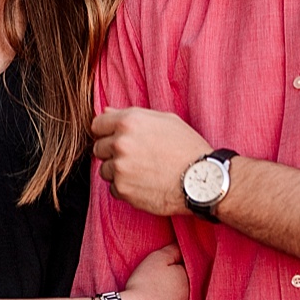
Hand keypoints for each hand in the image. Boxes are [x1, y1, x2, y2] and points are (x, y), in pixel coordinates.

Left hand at [93, 108, 210, 217]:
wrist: (202, 180)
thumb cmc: (187, 148)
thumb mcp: (165, 120)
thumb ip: (131, 115)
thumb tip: (105, 111)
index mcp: (129, 122)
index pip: (97, 125)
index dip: (105, 132)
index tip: (115, 139)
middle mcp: (120, 143)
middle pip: (98, 148)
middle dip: (111, 153)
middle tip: (135, 158)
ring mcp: (120, 167)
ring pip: (104, 170)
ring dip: (118, 172)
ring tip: (142, 172)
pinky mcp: (123, 189)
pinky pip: (113, 188)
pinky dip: (125, 188)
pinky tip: (145, 184)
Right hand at [120, 244, 188, 299]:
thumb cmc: (144, 287)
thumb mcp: (157, 259)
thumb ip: (174, 250)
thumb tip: (187, 245)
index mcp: (192, 284)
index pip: (195, 274)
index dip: (186, 270)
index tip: (177, 269)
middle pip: (192, 294)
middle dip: (184, 290)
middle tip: (168, 286)